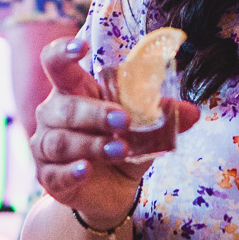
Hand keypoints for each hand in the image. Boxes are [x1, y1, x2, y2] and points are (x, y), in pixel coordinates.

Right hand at [28, 36, 197, 226]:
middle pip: (65, 107)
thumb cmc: (120, 145)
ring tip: (122, 150)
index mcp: (73, 91)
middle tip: (124, 120)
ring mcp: (45, 146)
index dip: (63, 52)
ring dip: (92, 144)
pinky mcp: (47, 176)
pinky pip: (54, 172)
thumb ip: (164, 116)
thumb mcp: (144, 129)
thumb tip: (193, 112)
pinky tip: (87, 170)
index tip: (82, 48)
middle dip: (95, 113)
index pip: (55, 63)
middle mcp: (52, 114)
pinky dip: (71, 171)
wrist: (109, 191)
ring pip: (60, 141)